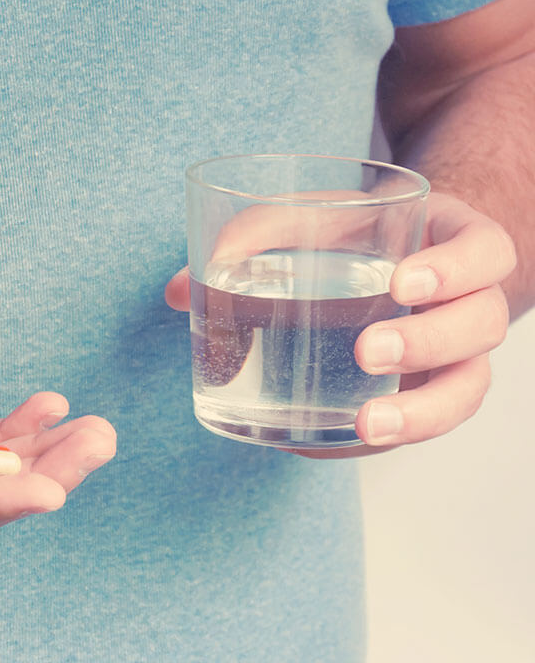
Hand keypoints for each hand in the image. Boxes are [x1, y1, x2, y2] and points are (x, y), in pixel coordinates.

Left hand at [165, 192, 514, 457]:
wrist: (392, 256)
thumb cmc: (350, 233)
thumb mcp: (312, 216)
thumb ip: (253, 237)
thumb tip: (177, 292)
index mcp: (454, 243)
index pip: (486, 252)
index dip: (455, 268)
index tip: (400, 282)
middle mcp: (468, 302)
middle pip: (479, 327)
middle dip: (428, 343)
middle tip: (368, 350)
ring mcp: (456, 356)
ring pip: (465, 390)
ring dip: (419, 411)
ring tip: (367, 424)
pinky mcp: (425, 395)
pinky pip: (418, 425)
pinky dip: (377, 440)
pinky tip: (324, 445)